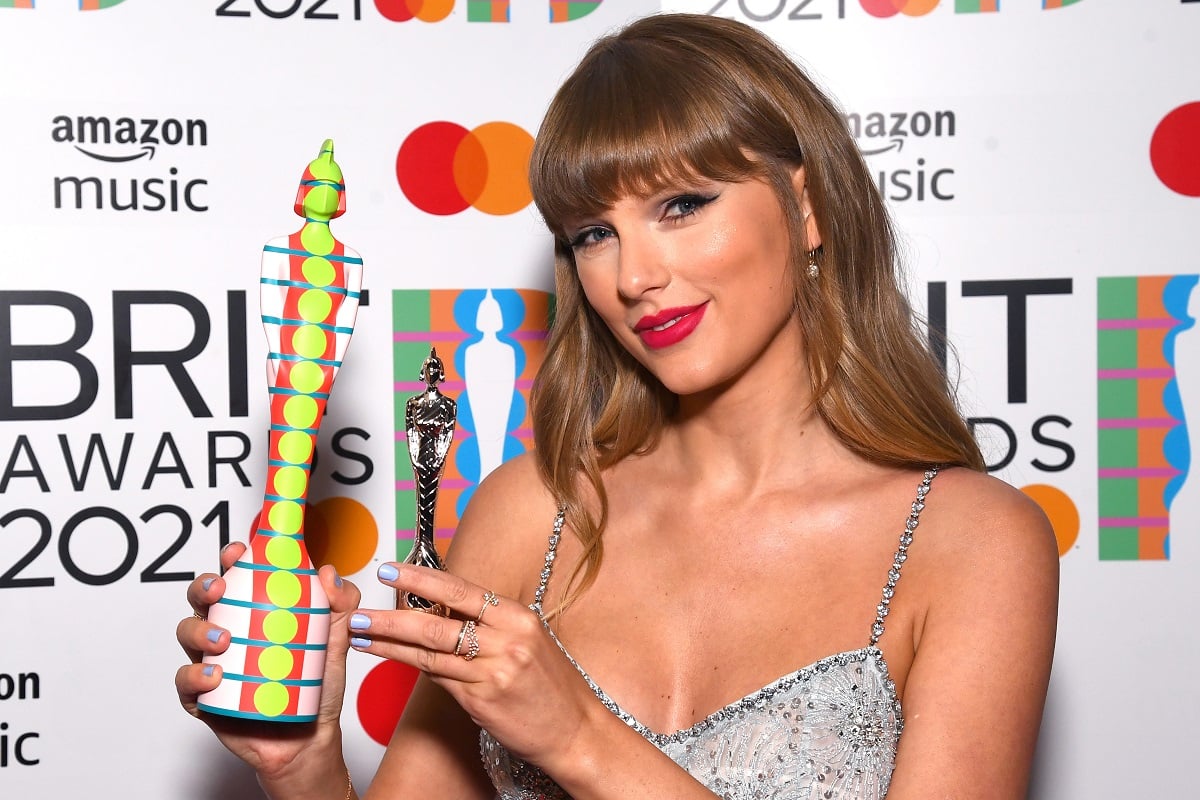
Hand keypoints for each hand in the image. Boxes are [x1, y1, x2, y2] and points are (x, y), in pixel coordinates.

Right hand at [174, 542, 361, 782]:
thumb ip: (341, 604)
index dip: (230, 559)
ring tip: (223, 642)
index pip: (236, 576)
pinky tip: (214, 675)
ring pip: (188, 635)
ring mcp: (213, 662)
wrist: (309, 737)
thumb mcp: (336, 640)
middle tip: (219, 590)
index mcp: (254, 611)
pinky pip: (186, 683)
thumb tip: (328, 573)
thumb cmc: (316, 684)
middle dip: (203, 587)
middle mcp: (229, 631)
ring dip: (198, 631)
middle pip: (202, 600)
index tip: (237, 551)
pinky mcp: (205, 697)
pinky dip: (194, 676)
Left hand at [348, 563, 594, 764]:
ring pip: (430, 652)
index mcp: (518, 616)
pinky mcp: (482, 702)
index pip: (461, 591)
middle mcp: (507, 640)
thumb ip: (491, 624)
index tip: (392, 569)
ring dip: (389, 642)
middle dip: (393, 613)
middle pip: (438, 623)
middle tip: (360, 606)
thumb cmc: (551, 685)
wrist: (576, 730)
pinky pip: (438, 679)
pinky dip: (409, 667)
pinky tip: (385, 657)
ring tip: (359, 633)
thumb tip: (444, 610)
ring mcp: (494, 672)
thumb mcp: (528, 641)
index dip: (422, 578)